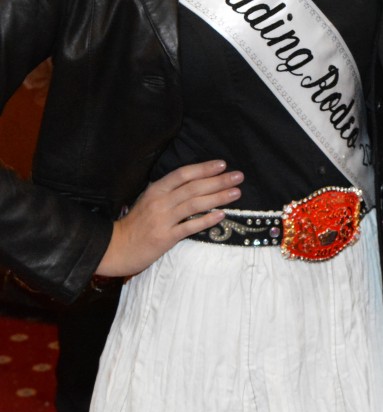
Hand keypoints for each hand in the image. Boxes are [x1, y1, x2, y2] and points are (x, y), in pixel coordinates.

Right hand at [95, 160, 243, 277]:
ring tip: (236, 193)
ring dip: (218, 197)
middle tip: (238, 176)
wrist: (116, 247)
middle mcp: (160, 201)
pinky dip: (206, 220)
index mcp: (156, 189)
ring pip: (195, 204)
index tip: (222, 164)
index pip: (183, 174)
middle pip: (194, 187)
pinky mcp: (165, 237)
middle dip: (218, 180)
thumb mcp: (148, 201)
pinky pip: (190, 226)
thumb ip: (168, 192)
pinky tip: (221, 215)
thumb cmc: (135, 224)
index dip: (204, 168)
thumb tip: (194, 183)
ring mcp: (163, 219)